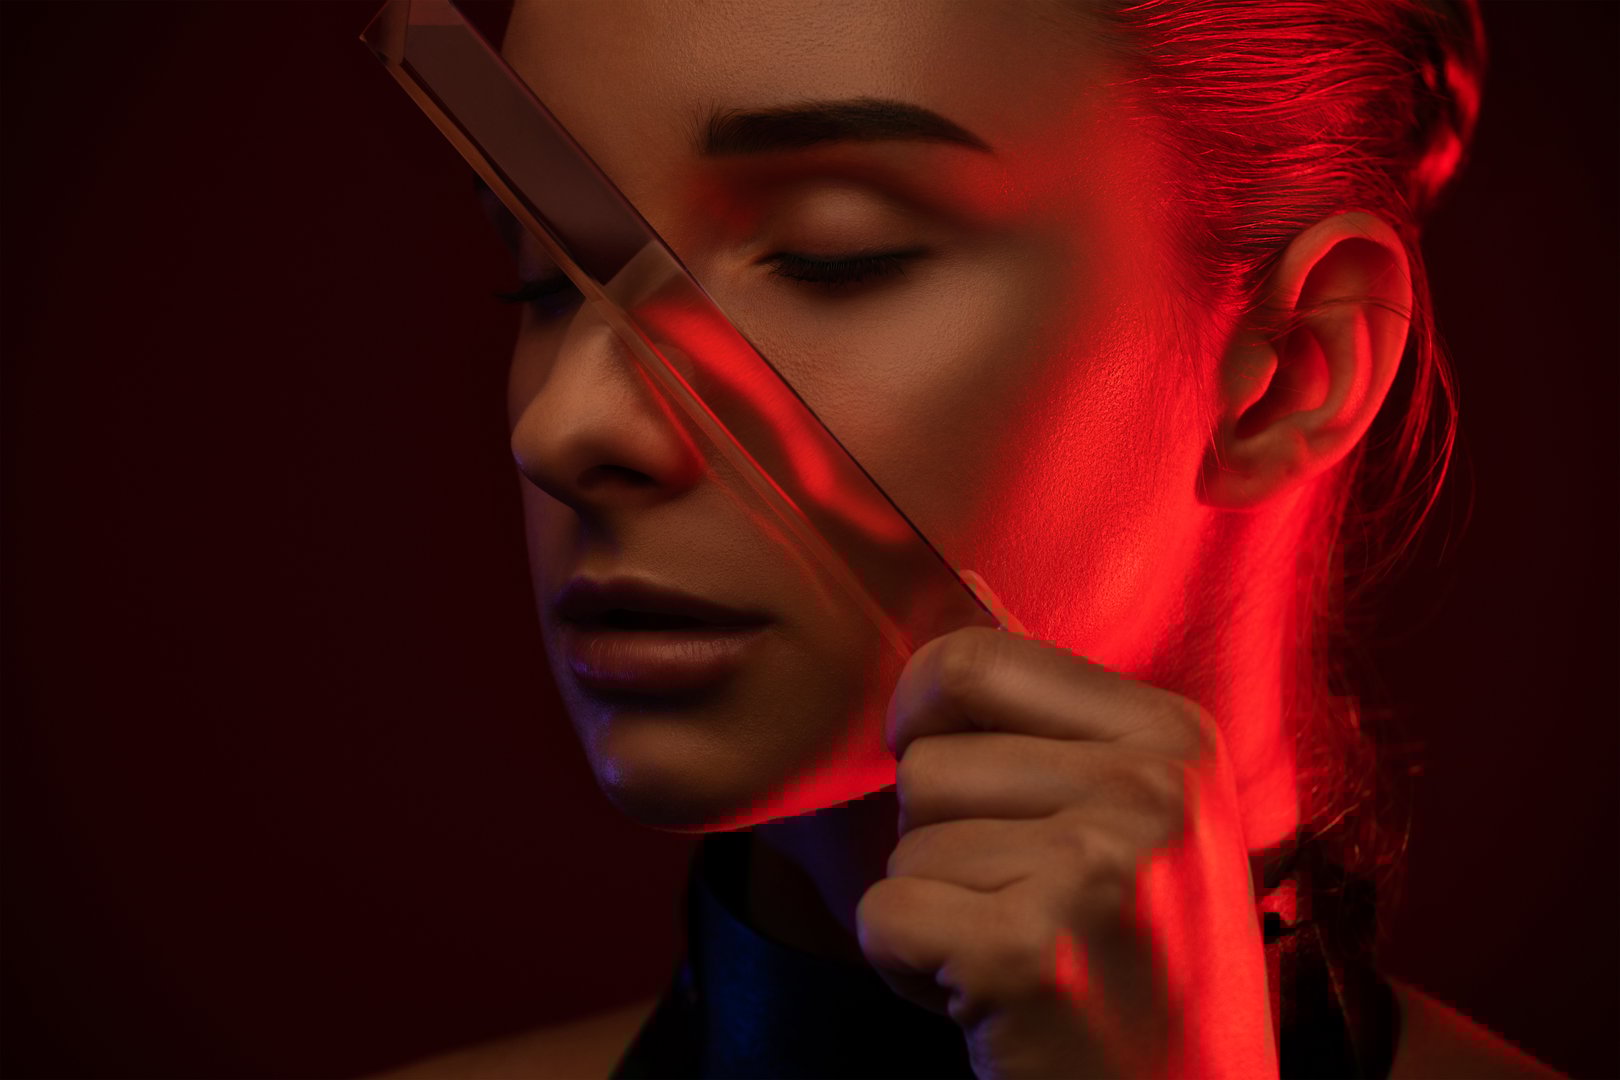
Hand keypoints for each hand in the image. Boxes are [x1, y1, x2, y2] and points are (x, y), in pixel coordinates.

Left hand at [856, 626, 1276, 1079]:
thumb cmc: (1140, 960)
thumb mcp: (1142, 816)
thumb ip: (1053, 724)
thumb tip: (947, 627)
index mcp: (1174, 735)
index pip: (972, 661)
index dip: (919, 716)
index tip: (938, 773)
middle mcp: (1149, 792)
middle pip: (925, 763)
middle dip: (936, 842)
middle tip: (1015, 907)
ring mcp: (1095, 874)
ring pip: (903, 844)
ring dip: (931, 910)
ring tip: (1015, 952)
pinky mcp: (1029, 956)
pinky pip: (882, 915)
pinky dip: (906, 968)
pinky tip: (986, 996)